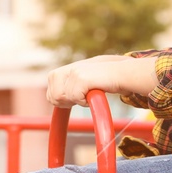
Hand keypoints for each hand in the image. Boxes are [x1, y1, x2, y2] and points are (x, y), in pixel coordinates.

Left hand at [45, 55, 159, 107]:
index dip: (62, 101)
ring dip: (77, 101)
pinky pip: (75, 98)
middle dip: (68, 102)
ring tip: (89, 92)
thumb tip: (55, 102)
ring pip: (61, 99)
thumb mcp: (81, 82)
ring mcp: (72, 72)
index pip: (50, 95)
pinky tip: (95, 91)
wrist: (120, 73)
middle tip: (84, 95)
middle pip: (53, 98)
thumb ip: (68, 88)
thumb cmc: (103, 81)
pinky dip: (85, 101)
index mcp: (62, 72)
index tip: (75, 99)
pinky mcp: (79, 77)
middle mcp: (65, 70)